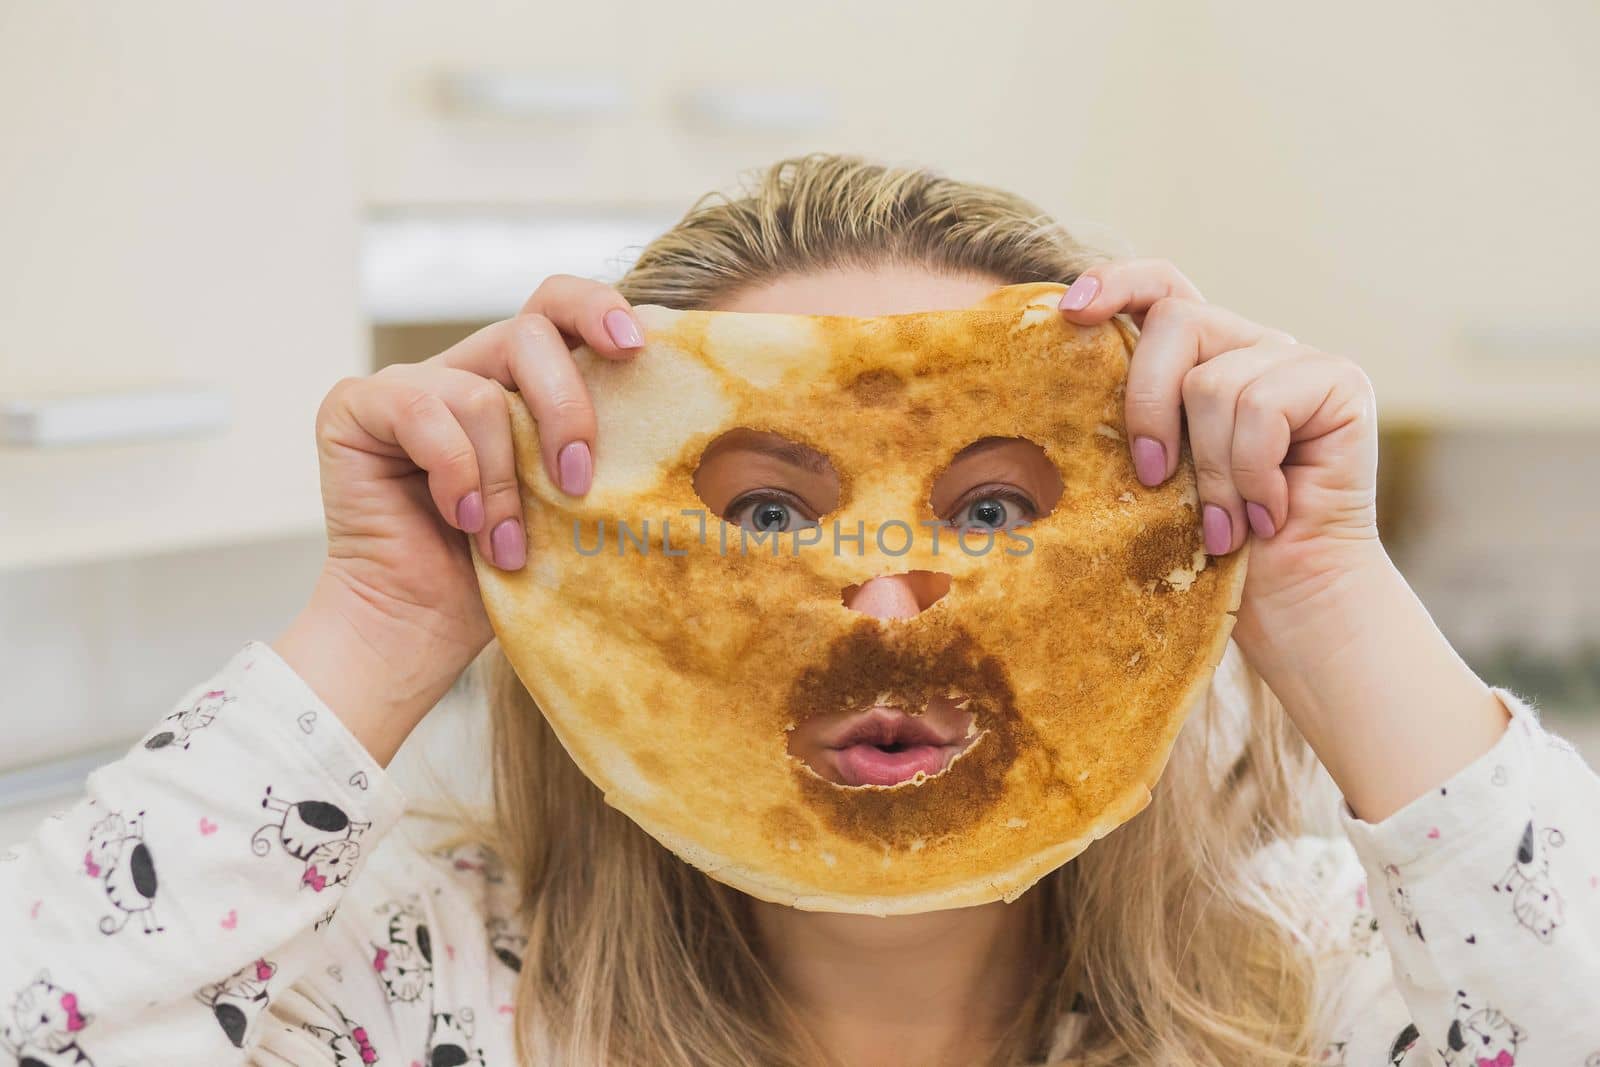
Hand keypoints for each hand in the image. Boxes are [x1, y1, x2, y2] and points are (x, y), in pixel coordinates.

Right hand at [273, 276, 644, 763]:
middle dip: (567, 408)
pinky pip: (420, 412)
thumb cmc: (507, 574)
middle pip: (529, 332)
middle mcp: (465, 368)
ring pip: (481, 394)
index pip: (560, 308)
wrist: (421, 630)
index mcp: (521, 381)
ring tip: (505, 544)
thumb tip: (679, 424)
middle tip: (580, 480)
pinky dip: (454, 473)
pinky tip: (461, 520)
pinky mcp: (355, 407)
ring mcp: (407, 384)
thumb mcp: (572, 504)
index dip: (598, 307)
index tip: (637, 345)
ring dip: (505, 481)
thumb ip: (600, 449)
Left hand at [1057, 258, 1379, 617]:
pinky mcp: (1340, 382)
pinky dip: (1252, 474)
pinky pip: (1262, 407)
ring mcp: (1297, 360)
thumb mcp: (1150, 480)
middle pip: (1175, 322)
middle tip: (1154, 479)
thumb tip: (1058, 397)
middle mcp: (1249, 345)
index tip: (1071, 311)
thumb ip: (1126, 424)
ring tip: (1224, 525)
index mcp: (1198, 359)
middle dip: (1148, 406)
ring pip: (1214, 382)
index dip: (1117, 282)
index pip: (1160, 285)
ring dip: (1211, 473)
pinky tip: (1267, 515)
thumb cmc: (1206, 551)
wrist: (1290, 603)